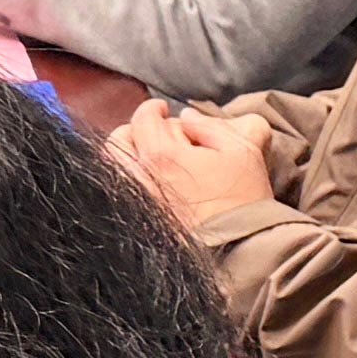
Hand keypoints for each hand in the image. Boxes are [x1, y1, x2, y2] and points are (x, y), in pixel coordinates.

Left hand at [113, 98, 279, 222]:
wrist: (239, 248)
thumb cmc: (243, 199)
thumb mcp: (241, 151)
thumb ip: (211, 127)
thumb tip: (188, 118)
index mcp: (163, 156)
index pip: (142, 119)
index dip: (152, 109)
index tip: (161, 109)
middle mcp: (142, 178)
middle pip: (117, 142)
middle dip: (133, 130)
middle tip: (152, 131)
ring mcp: (138, 203)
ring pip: (113, 169)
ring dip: (126, 155)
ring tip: (147, 155)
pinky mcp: (141, 222)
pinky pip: (121, 192)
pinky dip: (128, 178)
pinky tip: (152, 180)